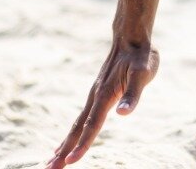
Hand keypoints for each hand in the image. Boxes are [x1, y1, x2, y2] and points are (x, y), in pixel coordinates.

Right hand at [47, 41, 158, 168]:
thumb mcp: (143, 74)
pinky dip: (73, 133)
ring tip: (52, 161)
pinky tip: (69, 140)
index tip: (70, 162)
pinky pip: (82, 119)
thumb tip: (124, 113)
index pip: (92, 126)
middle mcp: (94, 97)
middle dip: (64, 151)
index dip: (82, 145)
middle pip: (77, 129)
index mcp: (104, 95)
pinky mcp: (97, 95)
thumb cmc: (140, 57)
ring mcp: (94, 96)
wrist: (131, 38)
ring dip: (65, 144)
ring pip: (76, 125)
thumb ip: (133, 95)